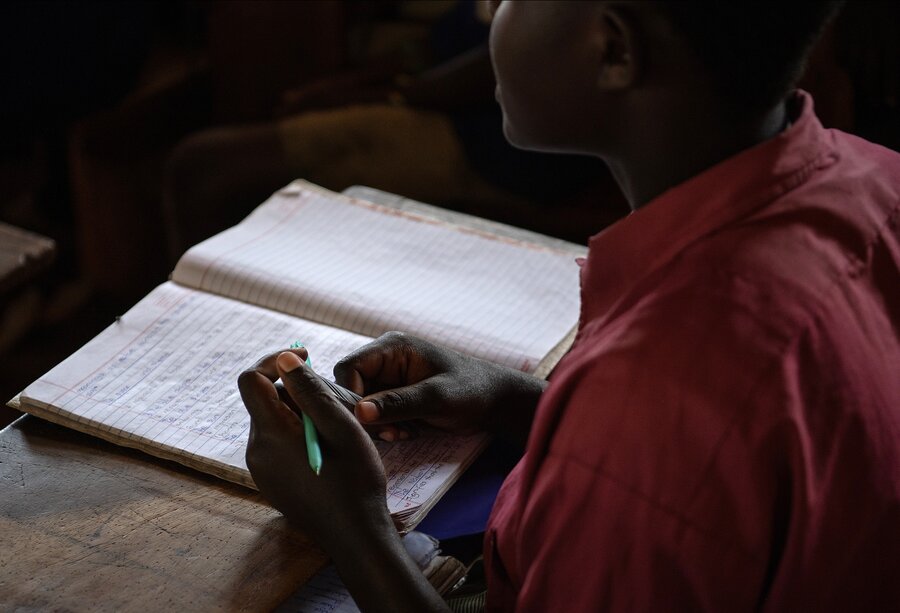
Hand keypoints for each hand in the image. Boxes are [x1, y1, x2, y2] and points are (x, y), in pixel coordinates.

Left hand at [238, 347, 392, 552]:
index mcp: (271, 435)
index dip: (274, 361)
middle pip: (265, 400)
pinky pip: (276, 443)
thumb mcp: (341, 427)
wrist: (356, 536)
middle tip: (334, 401)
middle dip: (295, 390)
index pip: (250, 380)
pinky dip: (297, 433)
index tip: (308, 357)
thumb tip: (283, 359)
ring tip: (336, 427)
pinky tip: (327, 448)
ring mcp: (261, 470)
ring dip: (299, 412)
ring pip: (273, 421)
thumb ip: (310, 390)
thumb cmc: (355, 479)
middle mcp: (257, 451)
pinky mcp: (270, 481)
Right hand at [334, 332, 545, 445]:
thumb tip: (359, 412)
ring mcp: (389, 378)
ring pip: (362, 405)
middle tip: (392, 432)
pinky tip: (408, 431)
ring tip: (405, 432)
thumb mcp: (436, 398)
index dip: (351, 394)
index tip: (368, 419)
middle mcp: (385, 360)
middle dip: (367, 415)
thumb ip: (398, 403)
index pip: (349, 367)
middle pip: (352, 388)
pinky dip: (387, 427)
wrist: (494, 401)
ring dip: (379, 424)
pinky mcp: (394, 396)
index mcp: (392, 347)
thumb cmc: (470, 390)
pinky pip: (376, 413)